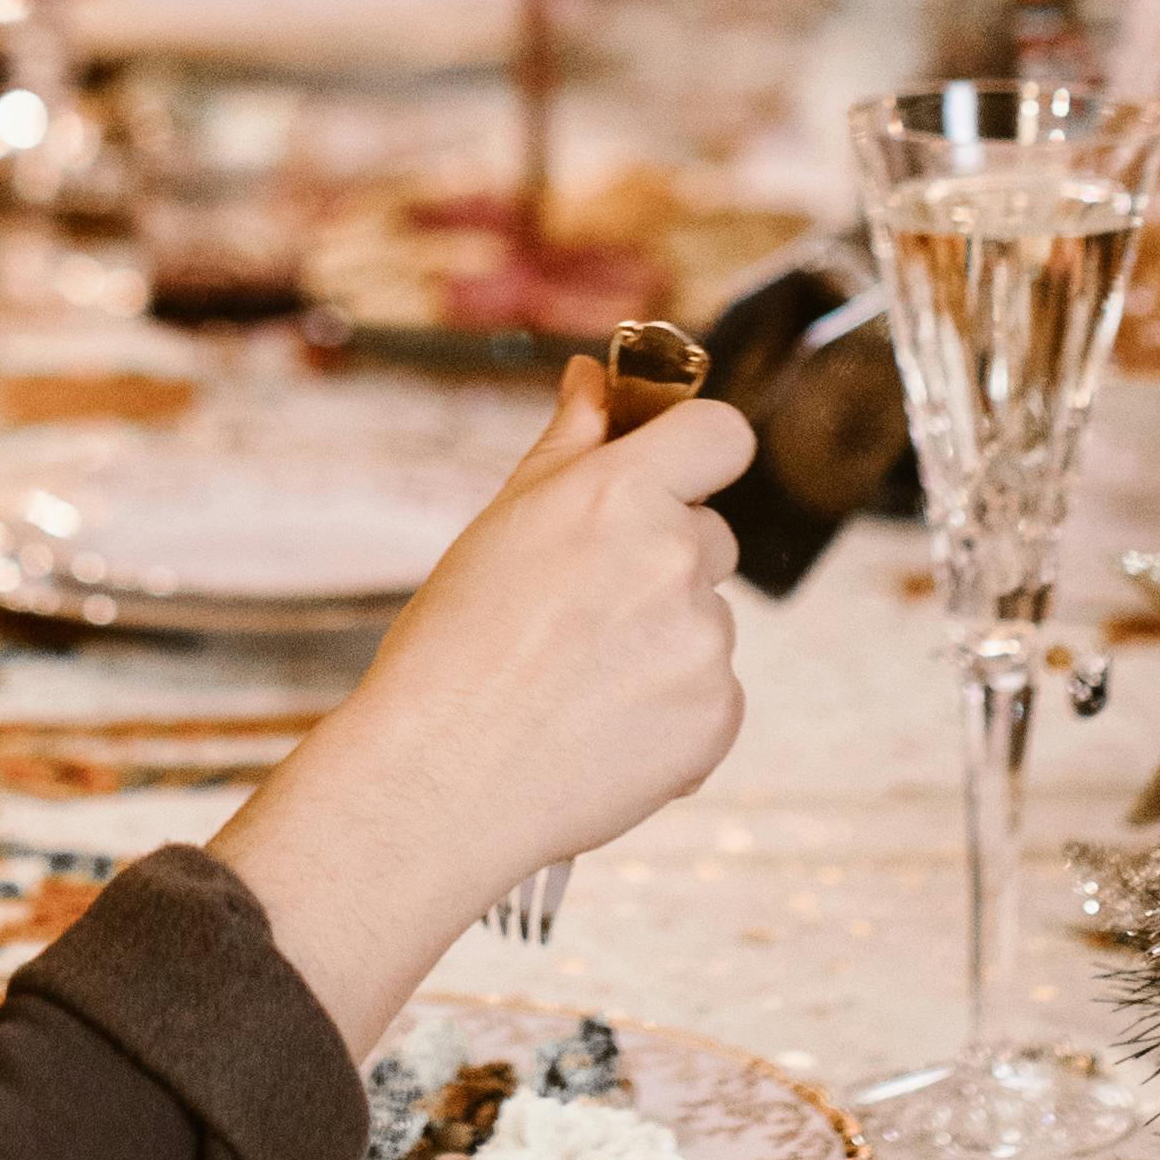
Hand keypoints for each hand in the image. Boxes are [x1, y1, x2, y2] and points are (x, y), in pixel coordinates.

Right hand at [207, 354, 753, 1051]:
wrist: (437, 781)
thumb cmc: (451, 648)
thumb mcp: (502, 525)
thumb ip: (567, 445)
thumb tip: (593, 378)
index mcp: (620, 496)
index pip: (722, 434)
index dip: (699, 452)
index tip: (671, 478)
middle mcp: (674, 560)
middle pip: (709, 537)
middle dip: (661, 563)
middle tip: (578, 613)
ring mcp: (704, 643)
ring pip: (706, 620)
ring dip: (663, 642)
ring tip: (576, 684)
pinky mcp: (717, 716)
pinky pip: (714, 693)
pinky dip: (673, 710)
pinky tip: (601, 729)